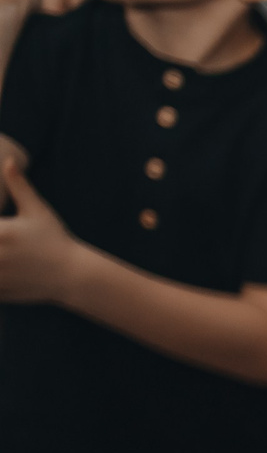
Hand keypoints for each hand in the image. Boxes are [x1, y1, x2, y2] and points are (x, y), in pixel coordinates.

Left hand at [0, 155, 79, 302]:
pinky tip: (6, 268)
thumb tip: (8, 160)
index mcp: (2, 232)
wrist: (73, 275)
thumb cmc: (55, 239)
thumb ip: (18, 185)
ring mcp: (0, 276)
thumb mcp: (37, 210)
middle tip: (1, 239)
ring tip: (3, 252)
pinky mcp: (1, 291)